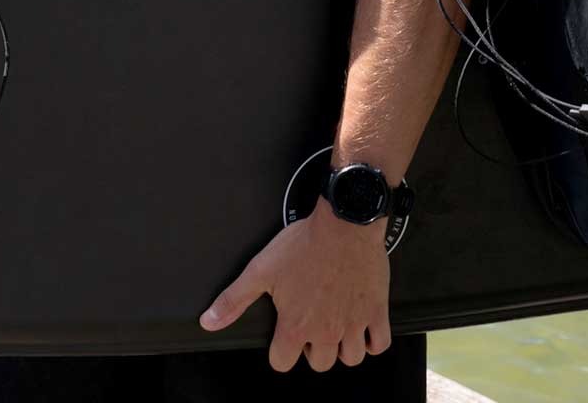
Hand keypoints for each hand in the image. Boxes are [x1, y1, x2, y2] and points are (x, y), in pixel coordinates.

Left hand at [198, 207, 390, 371]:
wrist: (343, 223)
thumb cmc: (303, 244)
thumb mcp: (261, 269)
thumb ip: (234, 299)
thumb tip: (208, 321)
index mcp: (296, 325)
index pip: (282, 363)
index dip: (280, 351)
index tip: (284, 334)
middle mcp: (325, 331)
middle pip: (318, 364)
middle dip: (311, 349)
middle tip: (310, 325)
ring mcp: (353, 323)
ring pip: (350, 359)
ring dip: (341, 348)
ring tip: (335, 326)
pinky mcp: (376, 312)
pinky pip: (379, 344)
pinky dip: (371, 342)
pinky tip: (361, 327)